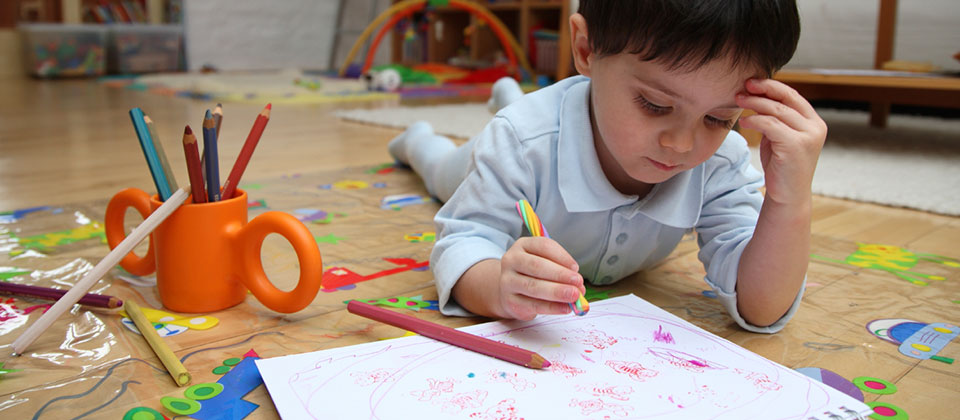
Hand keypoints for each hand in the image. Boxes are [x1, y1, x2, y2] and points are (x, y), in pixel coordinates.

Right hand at [496, 237, 584, 319]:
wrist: (510, 290)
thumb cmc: (533, 273)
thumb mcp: (544, 262)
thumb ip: (561, 268)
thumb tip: (578, 284)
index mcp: (523, 245)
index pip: (543, 246)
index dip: (562, 256)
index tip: (576, 268)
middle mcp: (512, 261)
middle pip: (536, 266)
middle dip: (560, 274)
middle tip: (578, 282)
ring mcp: (508, 281)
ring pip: (533, 286)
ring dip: (557, 292)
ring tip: (574, 296)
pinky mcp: (510, 301)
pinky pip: (533, 305)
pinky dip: (552, 307)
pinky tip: (565, 308)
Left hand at [736, 78, 826, 205]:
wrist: (787, 195)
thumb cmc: (781, 165)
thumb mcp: (780, 137)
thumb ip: (776, 119)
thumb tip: (758, 96)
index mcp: (814, 122)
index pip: (793, 96)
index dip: (772, 86)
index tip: (752, 82)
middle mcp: (816, 126)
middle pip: (786, 99)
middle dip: (763, 90)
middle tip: (743, 87)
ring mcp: (808, 136)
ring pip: (777, 110)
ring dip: (755, 103)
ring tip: (739, 101)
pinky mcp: (796, 145)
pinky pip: (771, 125)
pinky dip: (755, 120)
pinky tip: (743, 121)